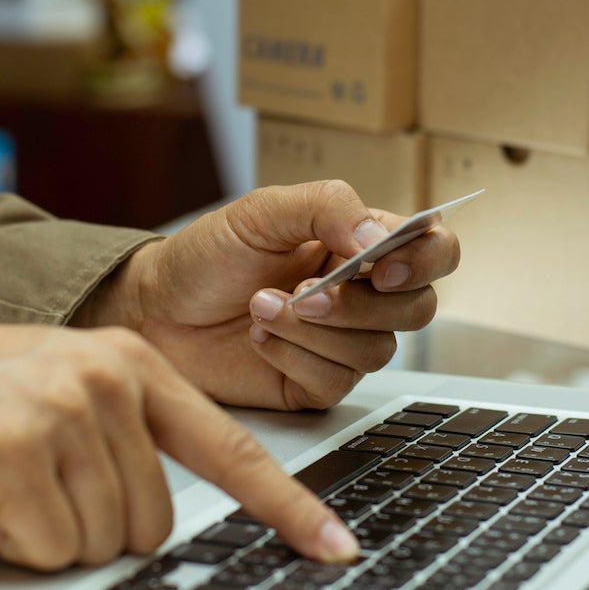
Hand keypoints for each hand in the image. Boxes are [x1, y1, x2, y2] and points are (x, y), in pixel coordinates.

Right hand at [0, 313, 358, 569]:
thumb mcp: (61, 389)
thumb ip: (123, 437)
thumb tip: (155, 521)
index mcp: (133, 364)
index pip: (233, 448)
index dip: (287, 508)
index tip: (334, 547)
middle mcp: (110, 379)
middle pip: (153, 524)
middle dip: (93, 530)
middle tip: (36, 489)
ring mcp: (65, 410)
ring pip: (100, 543)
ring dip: (47, 536)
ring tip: (3, 483)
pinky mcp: (16, 448)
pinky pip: (46, 549)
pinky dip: (11, 543)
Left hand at [77, 181, 460, 410]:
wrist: (154, 308)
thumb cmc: (207, 255)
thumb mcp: (263, 211)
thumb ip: (327, 206)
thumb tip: (380, 235)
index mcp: (361, 244)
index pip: (434, 251)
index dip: (424, 261)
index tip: (379, 267)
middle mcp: (362, 294)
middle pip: (417, 309)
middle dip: (361, 304)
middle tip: (306, 292)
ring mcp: (342, 342)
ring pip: (377, 350)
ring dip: (314, 330)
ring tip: (260, 307)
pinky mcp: (316, 383)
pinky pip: (336, 381)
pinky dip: (294, 356)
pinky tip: (259, 338)